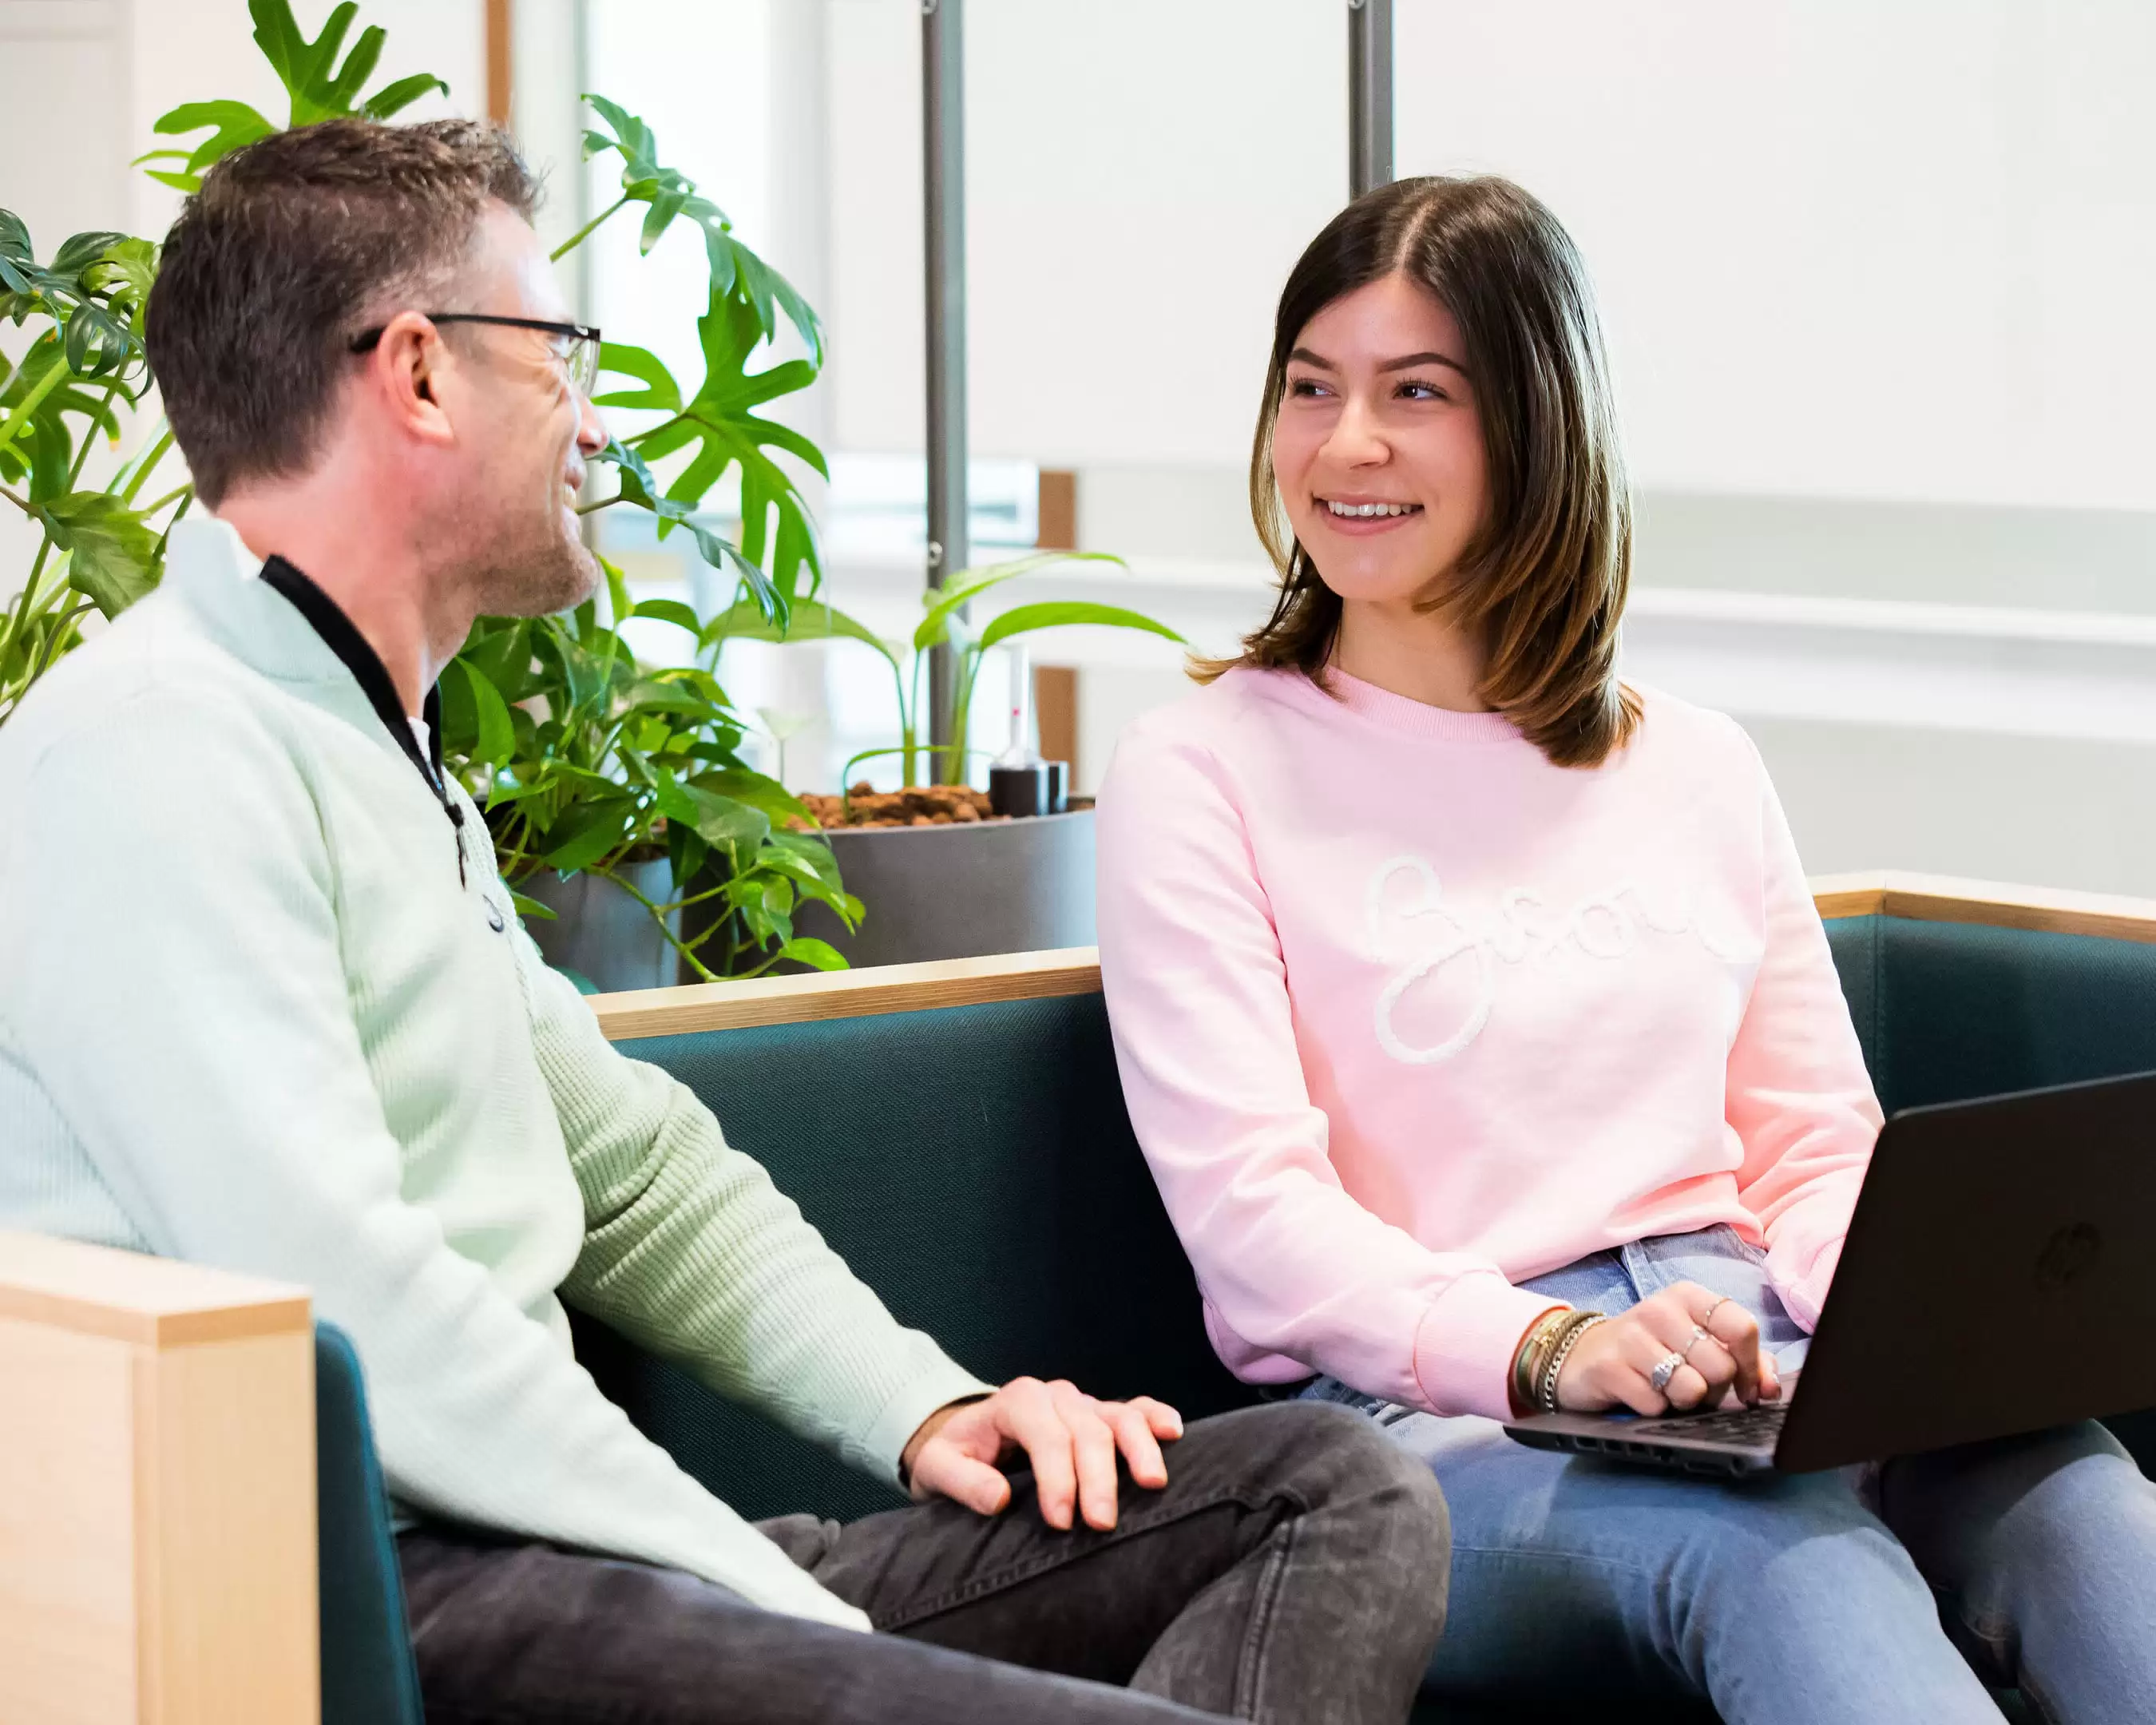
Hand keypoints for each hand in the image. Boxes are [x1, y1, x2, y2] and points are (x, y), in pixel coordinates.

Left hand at [900, 1377, 1184, 1530]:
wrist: (966, 1436)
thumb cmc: (955, 1454)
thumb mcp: (937, 1467)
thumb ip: (962, 1481)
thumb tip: (1000, 1499)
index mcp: (1016, 1402)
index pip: (1045, 1434)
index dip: (1056, 1477)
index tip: (1060, 1521)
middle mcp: (1054, 1396)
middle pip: (1086, 1429)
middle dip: (1097, 1476)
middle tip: (1101, 1523)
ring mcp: (1082, 1404)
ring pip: (1118, 1416)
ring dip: (1138, 1449)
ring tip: (1153, 1483)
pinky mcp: (1100, 1417)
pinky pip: (1134, 1410)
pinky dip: (1154, 1418)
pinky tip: (1174, 1433)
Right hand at [1555, 1282, 1781, 1414]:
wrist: (1583, 1356)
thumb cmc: (1653, 1350)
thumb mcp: (1697, 1342)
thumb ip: (1742, 1361)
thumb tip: (1770, 1388)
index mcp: (1688, 1297)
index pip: (1741, 1327)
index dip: (1751, 1365)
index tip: (1745, 1386)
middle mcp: (1659, 1309)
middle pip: (1720, 1366)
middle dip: (1716, 1389)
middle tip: (1695, 1386)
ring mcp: (1631, 1336)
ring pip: (1690, 1388)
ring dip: (1685, 1401)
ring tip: (1668, 1390)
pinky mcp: (1608, 1367)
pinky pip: (1656, 1406)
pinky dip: (1656, 1410)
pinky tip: (1641, 1394)